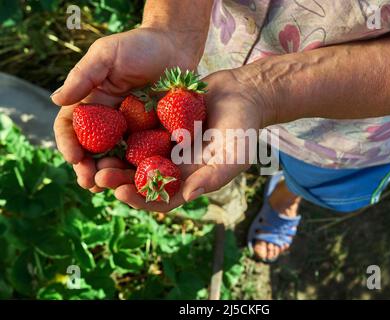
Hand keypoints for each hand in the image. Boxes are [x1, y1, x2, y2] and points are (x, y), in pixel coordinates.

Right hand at [53, 27, 199, 191]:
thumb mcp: (106, 54)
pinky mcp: (156, 135)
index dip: (69, 144)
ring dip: (113, 175)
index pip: (72, 128)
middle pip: (93, 150)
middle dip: (89, 168)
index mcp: (92, 104)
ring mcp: (133, 131)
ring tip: (111, 188)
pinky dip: (141, 169)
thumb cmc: (138, 45)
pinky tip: (142, 181)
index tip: (74, 157)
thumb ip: (84, 76)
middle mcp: (109, 122)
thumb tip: (55, 100)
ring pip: (118, 159)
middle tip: (90, 183)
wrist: (175, 47)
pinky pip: (147, 156)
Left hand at [94, 69, 266, 211]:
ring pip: (135, 157)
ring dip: (116, 159)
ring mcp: (166, 145)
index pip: (161, 198)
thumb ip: (215, 176)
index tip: (121, 193)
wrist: (242, 94)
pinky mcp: (160, 124)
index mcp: (189, 179)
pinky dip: (123, 132)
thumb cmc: (243, 128)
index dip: (140, 199)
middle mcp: (174, 165)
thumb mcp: (234, 154)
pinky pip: (138, 130)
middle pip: (142, 180)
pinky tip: (104, 128)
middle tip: (100, 176)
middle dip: (120, 181)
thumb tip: (188, 195)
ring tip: (97, 156)